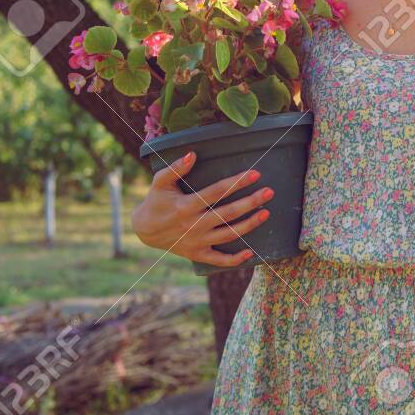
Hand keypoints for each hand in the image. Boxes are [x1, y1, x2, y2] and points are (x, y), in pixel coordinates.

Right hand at [130, 151, 273, 267]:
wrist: (144, 231)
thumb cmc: (156, 201)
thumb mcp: (160, 182)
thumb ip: (175, 168)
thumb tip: (192, 154)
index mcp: (186, 206)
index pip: (216, 192)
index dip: (236, 182)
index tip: (255, 174)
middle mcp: (193, 225)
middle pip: (227, 213)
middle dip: (250, 202)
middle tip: (270, 192)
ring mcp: (196, 242)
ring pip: (228, 235)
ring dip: (249, 225)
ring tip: (266, 213)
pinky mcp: (197, 254)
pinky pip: (218, 260)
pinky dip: (234, 259)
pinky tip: (251, 252)